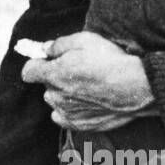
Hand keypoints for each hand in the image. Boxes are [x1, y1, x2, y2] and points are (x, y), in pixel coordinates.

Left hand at [21, 31, 154, 129]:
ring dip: (64, 95)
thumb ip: (59, 45)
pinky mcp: (78, 125)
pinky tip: (87, 101)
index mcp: (53, 74)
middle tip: (77, 70)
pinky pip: (64, 117)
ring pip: (56, 102)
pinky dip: (71, 110)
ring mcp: (66, 113)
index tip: (46, 61)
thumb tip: (45, 48)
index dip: (37, 64)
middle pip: (46, 87)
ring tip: (87, 86)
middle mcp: (55, 96)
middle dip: (55, 78)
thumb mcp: (84, 40)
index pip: (28, 72)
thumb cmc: (111, 61)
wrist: (136, 87)